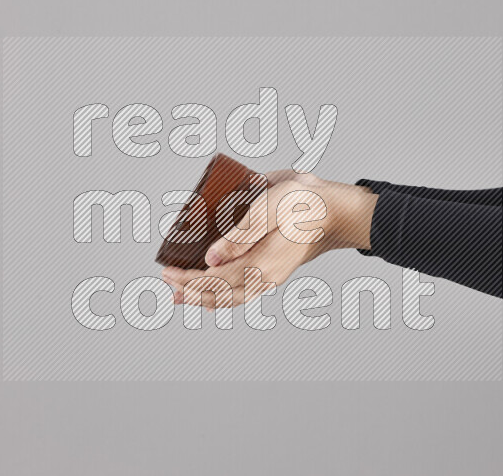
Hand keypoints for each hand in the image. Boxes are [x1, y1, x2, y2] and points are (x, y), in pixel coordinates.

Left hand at [160, 170, 377, 309]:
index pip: (215, 280)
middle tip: (166, 281)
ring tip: (180, 293)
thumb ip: (240, 234)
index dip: (188, 279)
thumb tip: (211, 259)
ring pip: (231, 298)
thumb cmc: (305, 203)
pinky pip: (242, 292)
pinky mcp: (273, 272)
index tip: (166, 271)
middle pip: (220, 295)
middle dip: (190, 290)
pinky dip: (221, 294)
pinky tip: (211, 287)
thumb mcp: (270, 208)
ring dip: (203, 297)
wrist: (336, 211)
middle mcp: (266, 278)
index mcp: (263, 264)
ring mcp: (271, 278)